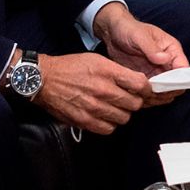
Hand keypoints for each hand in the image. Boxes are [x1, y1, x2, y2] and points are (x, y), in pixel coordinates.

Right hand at [36, 51, 151, 134]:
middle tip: (128, 99)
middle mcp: (103, 90)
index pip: (140, 84)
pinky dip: (109, 124)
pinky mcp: (84, 121)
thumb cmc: (70, 67)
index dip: (146, 88)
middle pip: (135, 104)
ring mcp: (94, 107)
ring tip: (114, 107)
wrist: (43, 79)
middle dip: (135, 102)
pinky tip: (104, 116)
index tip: (144, 90)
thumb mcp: (97, 60)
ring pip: (124, 118)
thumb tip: (136, 83)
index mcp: (108, 72)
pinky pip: (108, 128)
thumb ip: (118, 72)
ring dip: (122, 113)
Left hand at [95, 2, 188, 106]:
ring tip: (142, 96)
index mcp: (172, 50)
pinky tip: (136, 97)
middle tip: (151, 93)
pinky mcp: (146, 79)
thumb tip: (165, 59)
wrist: (113, 32)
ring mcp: (157, 72)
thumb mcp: (139, 36)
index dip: (179, 80)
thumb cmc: (129, 29)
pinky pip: (151, 93)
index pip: (183, 68)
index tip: (167, 86)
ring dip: (156, 97)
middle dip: (166, 91)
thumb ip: (152, 48)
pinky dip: (146, 97)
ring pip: (164, 92)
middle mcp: (168, 63)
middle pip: (176, 84)